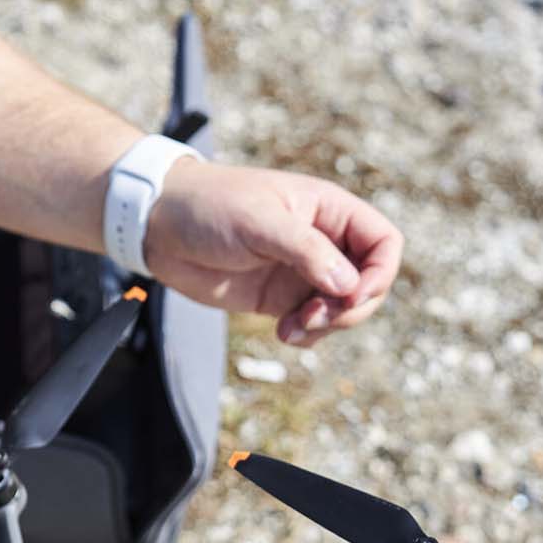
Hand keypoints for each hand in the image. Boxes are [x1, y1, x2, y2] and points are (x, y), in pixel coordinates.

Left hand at [144, 162, 402, 345]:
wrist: (158, 226)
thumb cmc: (208, 206)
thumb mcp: (258, 222)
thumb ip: (306, 251)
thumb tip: (349, 286)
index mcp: (328, 211)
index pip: (383, 242)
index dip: (379, 273)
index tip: (351, 295)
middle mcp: (323, 242)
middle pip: (370, 282)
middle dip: (351, 308)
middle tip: (316, 318)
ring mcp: (303, 272)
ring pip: (344, 309)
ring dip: (329, 326)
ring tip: (292, 328)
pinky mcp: (281, 298)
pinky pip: (314, 324)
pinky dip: (308, 336)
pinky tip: (284, 333)